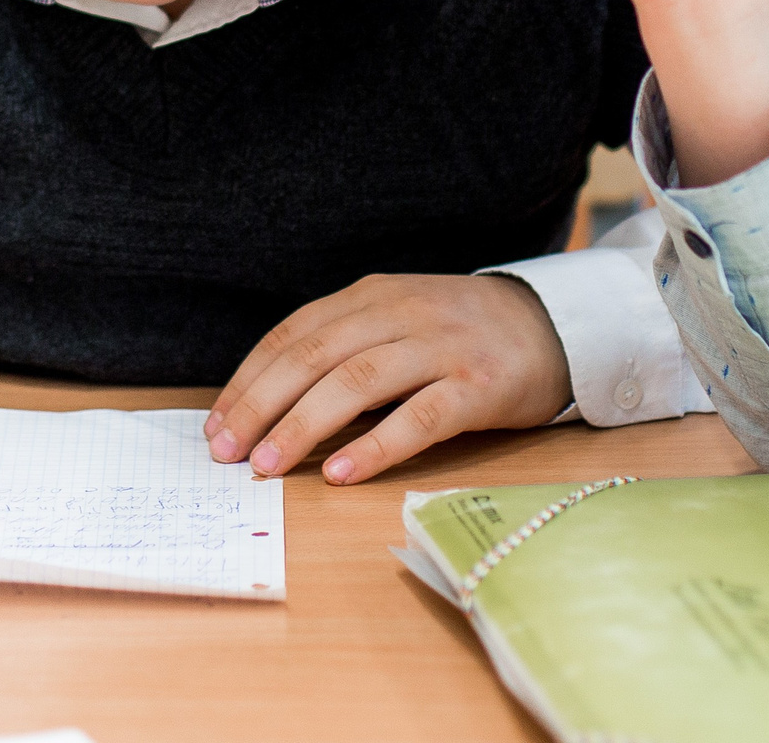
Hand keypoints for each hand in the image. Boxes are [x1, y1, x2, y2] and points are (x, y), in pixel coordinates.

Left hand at [204, 275, 572, 485]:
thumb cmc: (461, 335)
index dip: (249, 378)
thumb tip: (270, 408)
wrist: (552, 326)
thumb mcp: (399, 322)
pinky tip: (341, 471)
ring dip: (304, 424)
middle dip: (262, 403)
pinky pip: (419, 416)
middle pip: (315, 355)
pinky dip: (375, 445)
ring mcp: (441, 347)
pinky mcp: (477, 384)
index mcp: (373, 296)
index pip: (294, 334)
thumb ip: (347, 349)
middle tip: (227, 451)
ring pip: (357, 381)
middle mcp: (402, 313)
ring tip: (269, 464)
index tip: (215, 425)